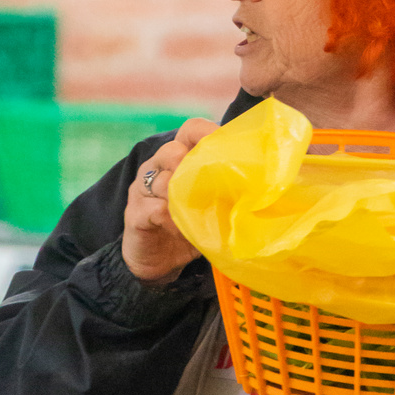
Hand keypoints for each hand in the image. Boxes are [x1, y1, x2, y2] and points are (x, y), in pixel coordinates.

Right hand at [122, 117, 217, 283]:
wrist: (159, 264)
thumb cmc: (189, 229)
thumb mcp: (211, 206)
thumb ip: (224, 191)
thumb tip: (260, 187)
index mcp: (176, 158)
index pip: (190, 130)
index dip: (208, 133)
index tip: (230, 150)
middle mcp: (155, 167)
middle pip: (172, 150)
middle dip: (194, 167)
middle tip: (212, 189)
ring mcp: (142, 190)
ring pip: (162, 180)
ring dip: (185, 198)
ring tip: (199, 215)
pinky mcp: (134, 214)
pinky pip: (155, 208)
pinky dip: (173, 219)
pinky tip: (182, 230)